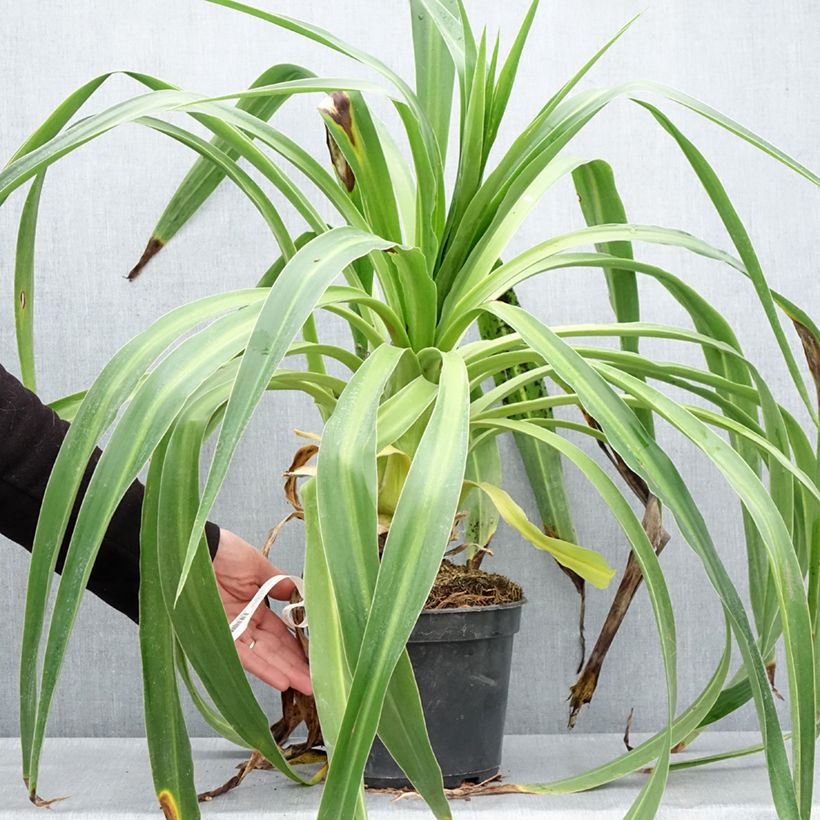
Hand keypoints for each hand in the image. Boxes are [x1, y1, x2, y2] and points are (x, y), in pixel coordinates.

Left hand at [212, 528, 311, 695]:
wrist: (195, 550)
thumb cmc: (225, 552)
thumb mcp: (257, 564)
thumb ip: (277, 581)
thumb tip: (298, 595)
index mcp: (256, 603)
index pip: (281, 630)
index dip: (298, 644)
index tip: (317, 656)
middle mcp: (246, 621)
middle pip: (275, 648)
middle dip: (296, 665)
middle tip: (317, 682)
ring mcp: (233, 630)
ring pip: (263, 656)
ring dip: (285, 671)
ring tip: (306, 686)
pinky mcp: (219, 637)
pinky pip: (243, 657)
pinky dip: (263, 668)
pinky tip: (281, 680)